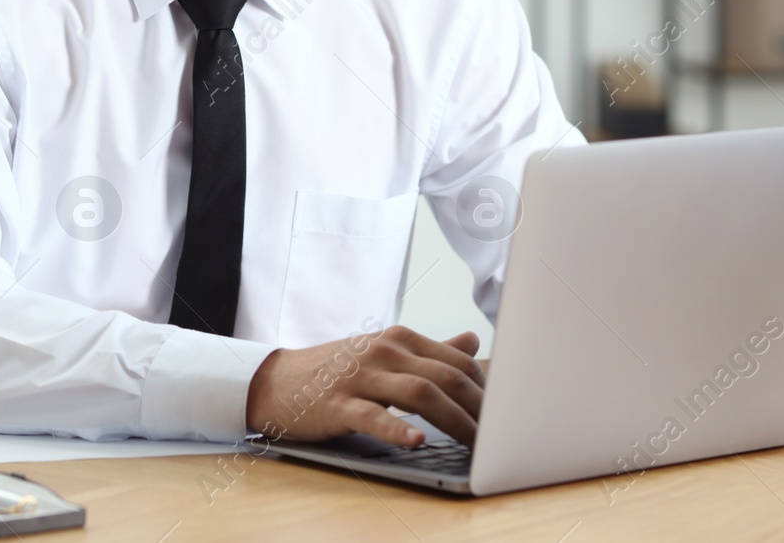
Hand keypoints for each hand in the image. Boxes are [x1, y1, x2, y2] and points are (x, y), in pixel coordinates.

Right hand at [246, 326, 484, 447]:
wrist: (276, 381)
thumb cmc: (337, 371)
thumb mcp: (384, 354)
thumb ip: (431, 350)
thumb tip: (473, 339)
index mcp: (399, 339)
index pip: (456, 360)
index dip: (486, 388)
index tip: (506, 413)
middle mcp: (384, 351)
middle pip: (445, 376)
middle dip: (479, 407)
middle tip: (502, 434)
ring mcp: (360, 376)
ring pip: (418, 394)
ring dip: (454, 421)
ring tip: (476, 444)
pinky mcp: (338, 403)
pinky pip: (373, 416)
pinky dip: (398, 430)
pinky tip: (418, 442)